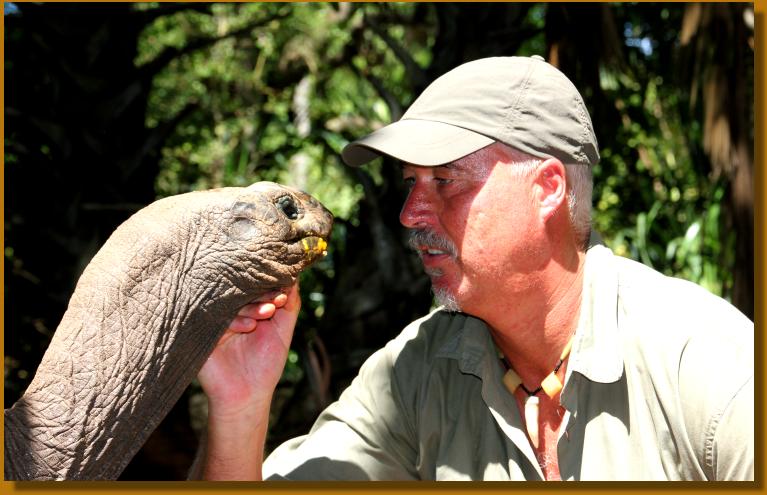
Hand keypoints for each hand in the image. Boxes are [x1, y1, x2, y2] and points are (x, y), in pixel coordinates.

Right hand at [198, 283, 300, 416]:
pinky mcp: (203, 332)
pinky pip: (216, 316)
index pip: (257, 288)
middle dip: (263, 293)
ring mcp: (216, 321)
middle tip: (278, 300)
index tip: (284, 294)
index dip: (272, 287)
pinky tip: (249, 326)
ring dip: (252, 305)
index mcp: (248, 309)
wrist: (247, 396)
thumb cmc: (265, 365)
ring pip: (232, 301)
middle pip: (243, 291)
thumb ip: (290, 304)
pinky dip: (236, 318)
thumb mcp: (283, 331)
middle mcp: (230, 312)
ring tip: (267, 313)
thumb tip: (296, 275)